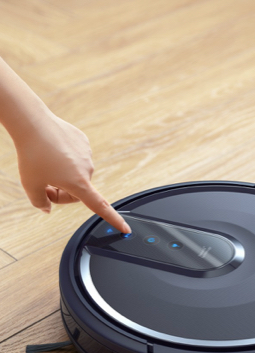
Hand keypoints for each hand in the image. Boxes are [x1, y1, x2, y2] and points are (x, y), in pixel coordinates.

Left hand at [15, 110, 130, 233]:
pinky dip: (64, 159)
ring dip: (63, 175)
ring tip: (45, 164)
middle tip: (44, 187)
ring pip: (76, 174)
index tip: (126, 229)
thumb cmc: (32, 154)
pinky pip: (75, 158)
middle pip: (78, 192)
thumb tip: (46, 208)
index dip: (113, 219)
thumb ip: (39, 202)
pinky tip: (51, 151)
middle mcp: (87, 170)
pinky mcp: (82, 142)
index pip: (100, 207)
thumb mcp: (30, 184)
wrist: (33, 123)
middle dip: (63, 193)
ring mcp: (86, 154)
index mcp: (78, 183)